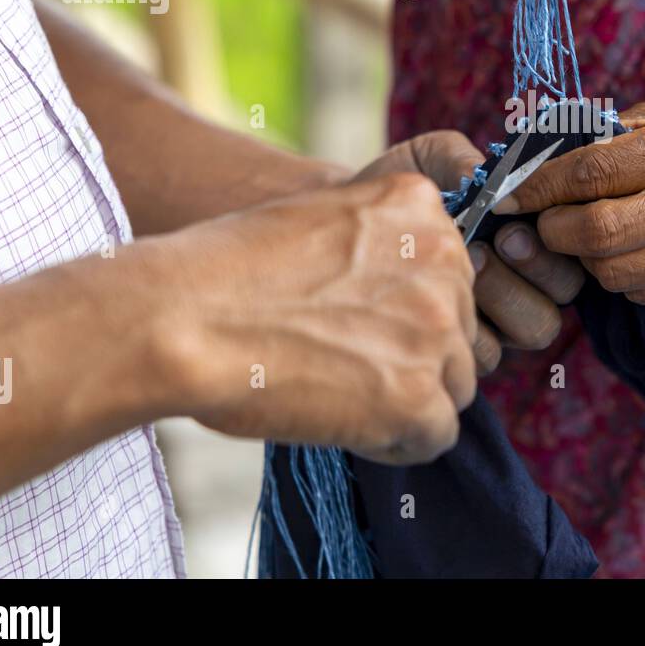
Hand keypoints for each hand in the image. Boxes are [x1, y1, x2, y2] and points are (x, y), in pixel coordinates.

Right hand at [162, 173, 476, 465]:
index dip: (409, 307)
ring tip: (341, 392)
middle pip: (461, 329)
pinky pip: (437, 434)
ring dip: (409, 396)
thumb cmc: (230, 269)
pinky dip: (397, 440)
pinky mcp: (418, 394)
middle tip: (347, 361)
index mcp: (419, 205)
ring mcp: (436, 328)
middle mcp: (443, 260)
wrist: (183, 316)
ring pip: (455, 383)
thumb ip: (382, 242)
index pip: (454, 273)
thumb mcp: (323, 216)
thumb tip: (408, 295)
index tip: (362, 321)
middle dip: (415, 352)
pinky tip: (348, 424)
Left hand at [359, 130, 584, 371]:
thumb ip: (465, 160)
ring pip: (534, 329)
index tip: (510, 225)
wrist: (338, 220)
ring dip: (503, 299)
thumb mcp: (431, 159)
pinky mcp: (465, 355)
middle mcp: (523, 285)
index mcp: (529, 239)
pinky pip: (488, 354)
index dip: (552, 244)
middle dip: (531, 272)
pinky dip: (466, 329)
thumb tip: (497, 182)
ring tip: (460, 267)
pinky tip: (429, 301)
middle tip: (490, 247)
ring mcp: (498, 324)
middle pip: (561, 297)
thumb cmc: (393, 186)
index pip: (570, 252)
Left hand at [496, 102, 644, 312]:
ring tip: (593, 233)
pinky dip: (625, 274)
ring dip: (587, 257)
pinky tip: (638, 250)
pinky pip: (644, 294)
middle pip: (597, 234)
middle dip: (553, 230)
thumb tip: (540, 154)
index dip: (539, 187)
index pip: (593, 173)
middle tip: (543, 221)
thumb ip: (616, 133)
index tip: (508, 194)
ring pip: (613, 274)